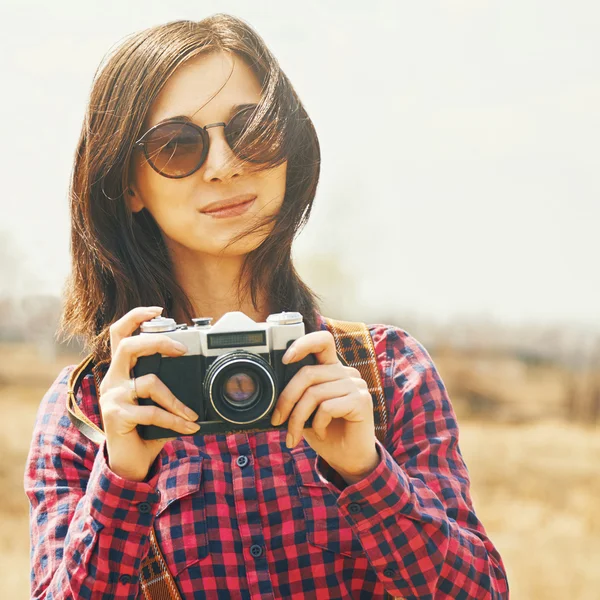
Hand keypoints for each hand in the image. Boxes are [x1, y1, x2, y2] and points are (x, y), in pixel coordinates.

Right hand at [99, 306, 200, 481]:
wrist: (130, 461)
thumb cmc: (146, 427)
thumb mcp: (156, 400)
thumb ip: (167, 382)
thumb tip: (198, 369)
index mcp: (121, 371)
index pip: (119, 334)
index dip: (135, 317)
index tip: (158, 309)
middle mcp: (113, 380)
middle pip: (128, 346)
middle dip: (158, 342)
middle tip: (181, 350)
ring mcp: (112, 398)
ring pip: (148, 382)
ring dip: (176, 400)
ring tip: (190, 414)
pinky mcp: (116, 416)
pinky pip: (152, 412)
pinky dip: (175, 420)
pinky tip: (187, 428)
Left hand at [271, 331, 379, 481]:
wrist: (349, 458)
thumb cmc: (326, 433)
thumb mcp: (306, 411)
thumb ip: (297, 395)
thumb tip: (270, 391)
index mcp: (332, 369)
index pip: (322, 341)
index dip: (303, 344)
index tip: (284, 359)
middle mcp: (346, 372)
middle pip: (308, 373)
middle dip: (286, 399)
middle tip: (277, 420)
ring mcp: (356, 385)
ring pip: (314, 393)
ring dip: (297, 418)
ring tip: (294, 435)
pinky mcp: (362, 401)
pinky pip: (327, 407)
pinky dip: (317, 424)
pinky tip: (320, 433)